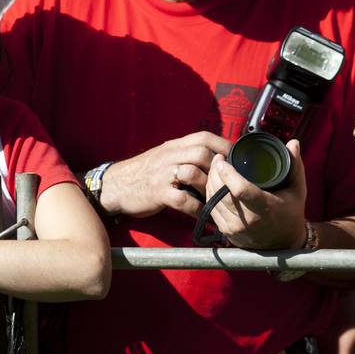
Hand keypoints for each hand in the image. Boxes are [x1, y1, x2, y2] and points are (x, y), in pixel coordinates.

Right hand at [99, 132, 229, 218]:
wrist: (115, 186)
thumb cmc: (144, 173)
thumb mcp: (164, 156)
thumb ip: (186, 154)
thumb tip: (215, 159)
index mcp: (173, 146)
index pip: (204, 137)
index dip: (224, 145)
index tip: (239, 157)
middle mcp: (169, 156)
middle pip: (202, 153)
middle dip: (221, 167)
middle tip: (233, 181)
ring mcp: (162, 174)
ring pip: (194, 173)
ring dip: (211, 187)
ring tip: (221, 198)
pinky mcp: (157, 193)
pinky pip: (183, 200)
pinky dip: (198, 209)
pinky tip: (206, 216)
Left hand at [204, 139, 307, 249]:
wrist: (284, 244)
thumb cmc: (291, 213)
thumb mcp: (297, 190)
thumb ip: (295, 166)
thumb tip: (293, 142)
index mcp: (265, 208)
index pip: (241, 190)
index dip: (227, 173)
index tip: (222, 159)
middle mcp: (248, 220)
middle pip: (221, 192)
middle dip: (215, 172)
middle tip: (218, 159)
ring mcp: (235, 228)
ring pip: (213, 200)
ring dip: (210, 181)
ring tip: (215, 168)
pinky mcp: (226, 232)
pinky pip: (211, 209)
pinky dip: (210, 194)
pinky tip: (213, 183)